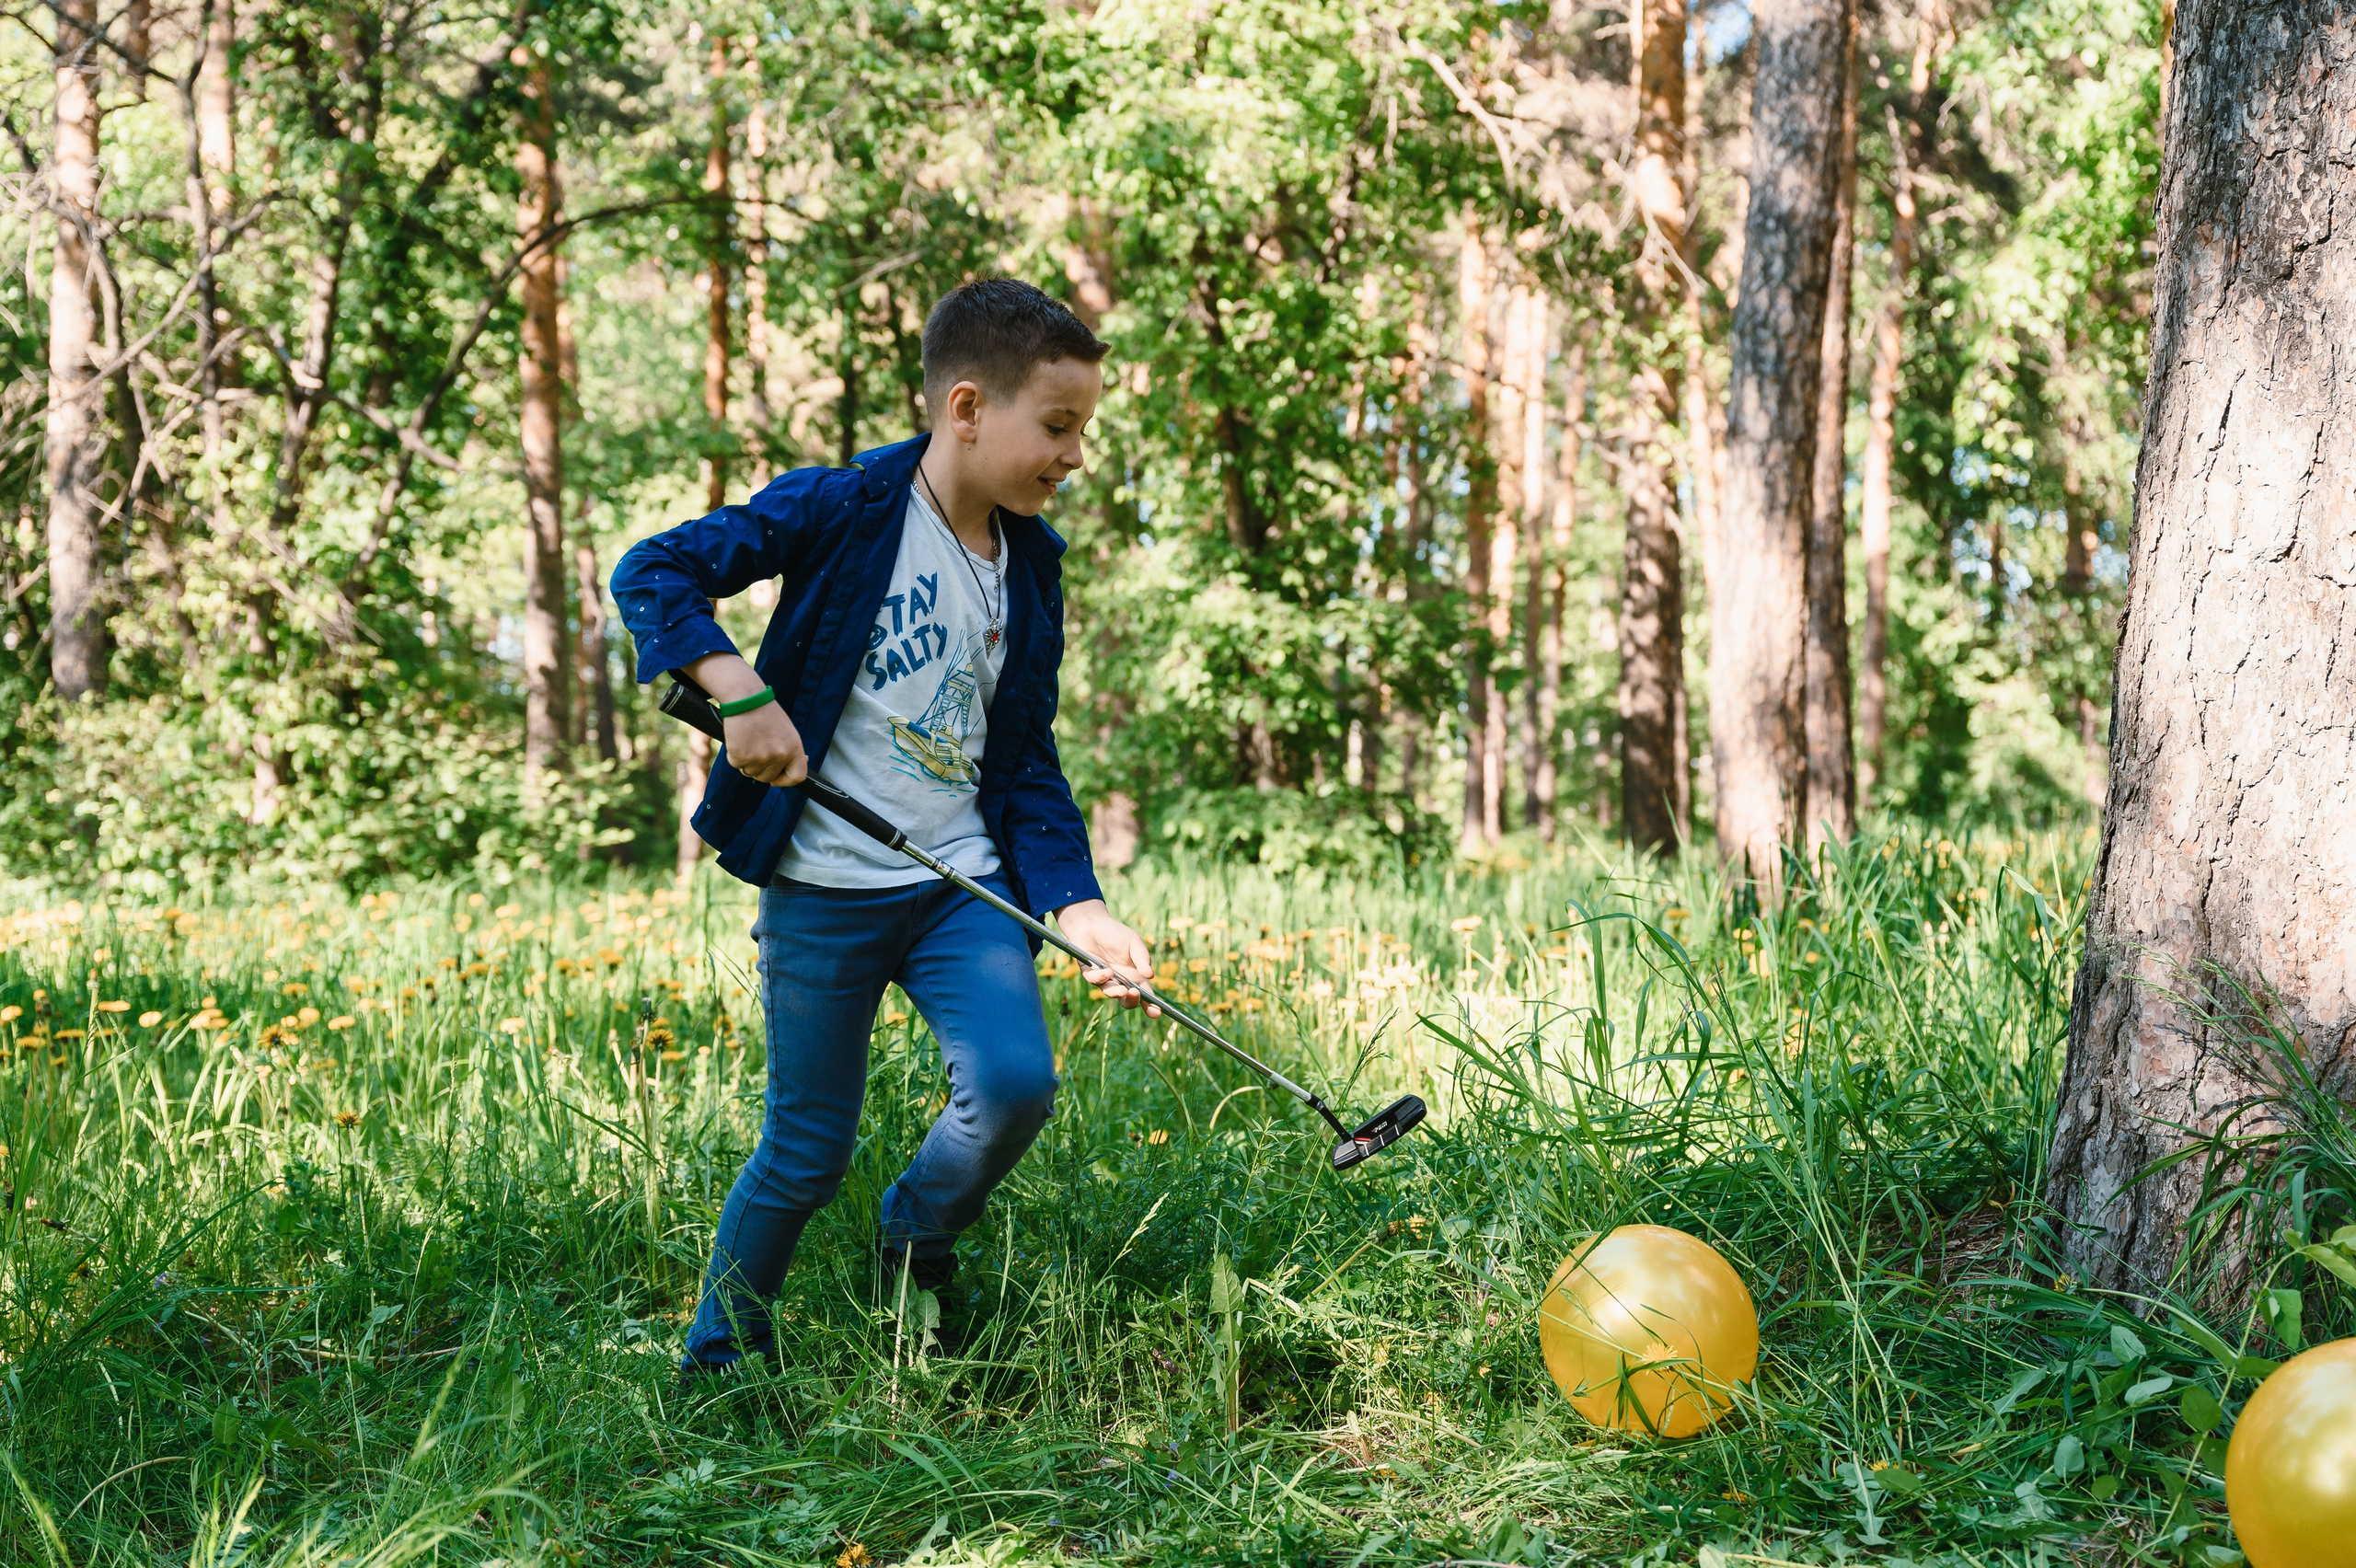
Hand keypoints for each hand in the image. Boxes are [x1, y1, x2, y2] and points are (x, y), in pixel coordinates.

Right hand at [686, 652, 806, 786]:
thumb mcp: (787, 732)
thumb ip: (791, 751)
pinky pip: (737, 765)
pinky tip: (739, 740)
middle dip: (760, 769)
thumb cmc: (766, 714)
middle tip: (756, 750)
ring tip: (748, 741)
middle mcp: (780, 755)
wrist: (746, 699)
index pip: (798, 776)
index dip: (785, 781)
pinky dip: (735, 756)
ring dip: (747, 762)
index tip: (776, 779)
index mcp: (795, 748)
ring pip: (751, 773)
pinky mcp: (741, 756)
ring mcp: (761, 757)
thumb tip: (798, 766)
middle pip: (768, 778)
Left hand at [1056, 899, 1157, 1014]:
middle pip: (1128, 1000)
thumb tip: (1151, 975)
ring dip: (1116, 993)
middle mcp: (1120, 981)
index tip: (1156, 1012)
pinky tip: (1108, 972)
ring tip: (1122, 990)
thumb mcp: (1134, 942)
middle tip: (1136, 995)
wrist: (1092, 923)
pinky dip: (1101, 978)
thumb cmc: (1116, 933)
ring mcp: (1105, 979)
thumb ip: (1142, 958)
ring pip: (1110, 993)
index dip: (1151, 1006)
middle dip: (1132, 1002)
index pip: (1145, 995)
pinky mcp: (1089, 974)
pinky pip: (1094, 980)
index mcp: (1135, 976)